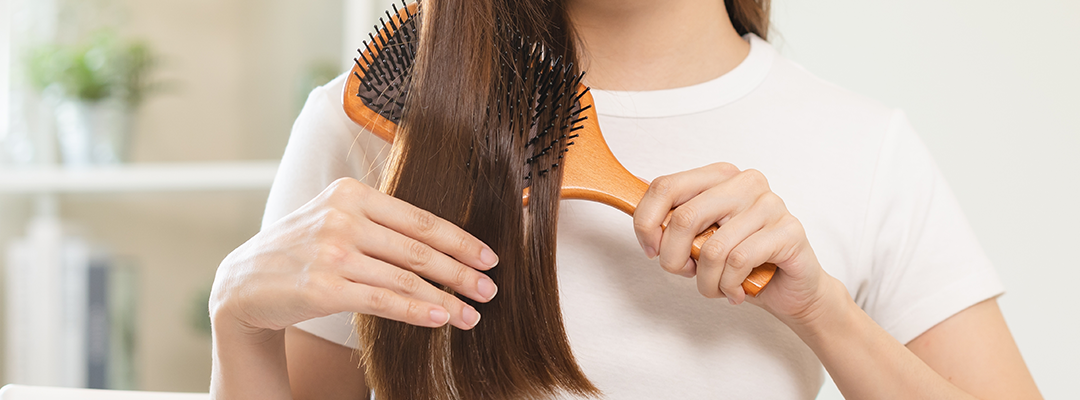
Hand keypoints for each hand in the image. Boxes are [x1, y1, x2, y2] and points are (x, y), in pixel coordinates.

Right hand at [210, 177, 499, 336]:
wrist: (244, 282)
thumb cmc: (302, 251)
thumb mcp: (336, 218)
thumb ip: (381, 221)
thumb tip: (443, 242)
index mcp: (352, 192)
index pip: (420, 218)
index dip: (460, 240)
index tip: (489, 257)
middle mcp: (343, 216)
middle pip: (419, 248)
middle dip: (461, 272)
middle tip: (491, 289)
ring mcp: (332, 251)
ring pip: (406, 278)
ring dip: (446, 299)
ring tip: (473, 315)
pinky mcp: (324, 287)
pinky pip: (383, 300)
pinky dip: (417, 311)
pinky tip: (440, 319)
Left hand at [632, 163, 835, 323]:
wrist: (789, 290)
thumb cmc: (741, 263)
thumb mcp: (698, 240)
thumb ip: (673, 221)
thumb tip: (636, 201)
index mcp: (719, 177)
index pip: (665, 187)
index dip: (646, 223)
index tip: (651, 250)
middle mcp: (745, 183)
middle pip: (684, 218)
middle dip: (674, 258)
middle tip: (685, 273)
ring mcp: (769, 204)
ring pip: (713, 248)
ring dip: (706, 281)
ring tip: (716, 287)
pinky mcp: (788, 230)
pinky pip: (739, 261)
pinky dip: (729, 285)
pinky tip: (736, 290)